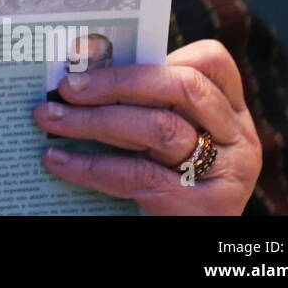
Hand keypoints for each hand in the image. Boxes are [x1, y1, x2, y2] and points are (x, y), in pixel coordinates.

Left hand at [32, 39, 261, 214]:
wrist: (178, 236)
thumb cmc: (163, 183)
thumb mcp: (163, 141)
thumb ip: (143, 107)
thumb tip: (79, 75)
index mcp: (230, 112)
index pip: (211, 61)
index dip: (158, 51)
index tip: (98, 55)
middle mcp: (239, 139)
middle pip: (182, 88)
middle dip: (116, 82)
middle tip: (66, 87)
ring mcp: (228, 174)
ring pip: (159, 129)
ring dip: (93, 121)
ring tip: (48, 119)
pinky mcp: (204, 208)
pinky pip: (139, 176)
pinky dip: (91, 166)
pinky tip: (57, 160)